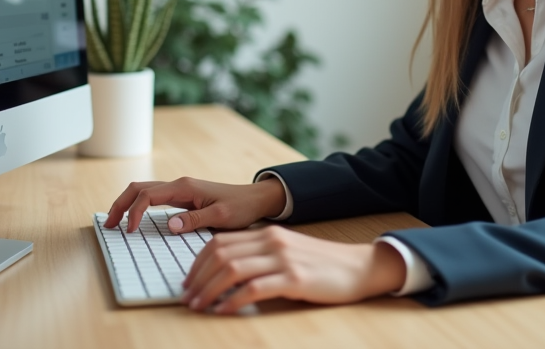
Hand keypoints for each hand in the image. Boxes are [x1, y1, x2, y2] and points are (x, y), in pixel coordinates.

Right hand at [103, 176, 285, 232]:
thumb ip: (195, 220)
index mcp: (185, 187)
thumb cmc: (241, 207)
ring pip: (144, 190)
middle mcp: (179, 184)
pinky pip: (153, 198)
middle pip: (139, 188)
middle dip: (120, 204)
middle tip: (108, 225)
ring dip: (127, 203)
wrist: (255, 199)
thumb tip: (169, 226)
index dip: (134, 212)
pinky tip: (134, 218)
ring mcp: (180, 189)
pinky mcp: (182, 197)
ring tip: (115, 222)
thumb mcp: (221, 217)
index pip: (148, 196)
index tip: (129, 231)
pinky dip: (138, 205)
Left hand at [180, 226, 406, 313]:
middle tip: (187, 297)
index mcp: (267, 233)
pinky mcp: (294, 279)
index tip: (188, 281)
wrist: (358, 268)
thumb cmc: (320, 265)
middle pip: (221, 254)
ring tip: (198, 306)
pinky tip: (224, 310)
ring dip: (209, 290)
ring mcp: (283, 259)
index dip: (197, 263)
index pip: (219, 242)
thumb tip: (225, 272)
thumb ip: (259, 255)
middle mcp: (272, 241)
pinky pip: (254, 289)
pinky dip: (233, 301)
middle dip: (197, 278)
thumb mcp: (286, 252)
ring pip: (232, 270)